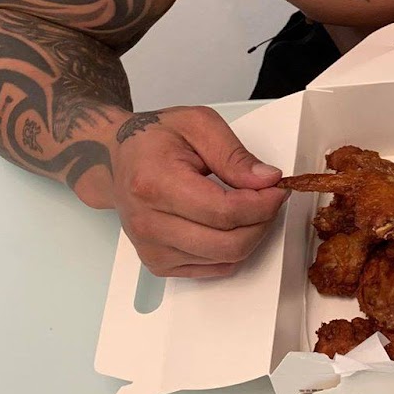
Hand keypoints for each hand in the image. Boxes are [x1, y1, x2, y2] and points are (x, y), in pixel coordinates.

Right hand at [110, 106, 288, 278]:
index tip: (277, 188)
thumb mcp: (198, 124)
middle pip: (229, 243)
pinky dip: (233, 250)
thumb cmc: (154, 140)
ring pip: (225, 259)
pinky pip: (214, 268)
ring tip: (249, 207)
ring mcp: (152, 249)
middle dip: (262, 221)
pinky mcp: (159, 264)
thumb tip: (266, 180)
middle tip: (268, 198)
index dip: (263, 204)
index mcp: (156, 184)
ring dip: (250, 235)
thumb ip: (234, 155)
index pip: (225, 212)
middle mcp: (149, 224)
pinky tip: (230, 224)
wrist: (116, 160)